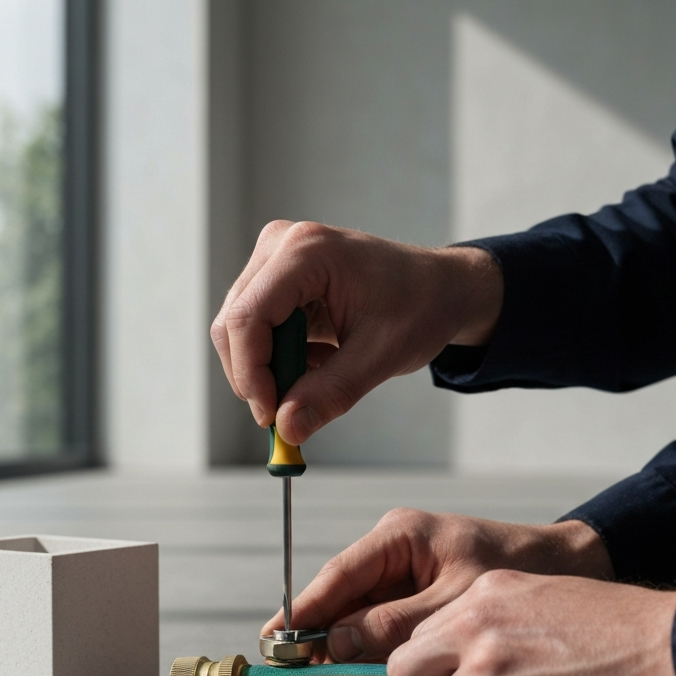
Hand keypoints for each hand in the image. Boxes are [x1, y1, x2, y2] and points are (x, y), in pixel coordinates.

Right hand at [211, 221, 502, 442]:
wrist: (441, 288)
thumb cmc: (420, 307)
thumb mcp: (381, 356)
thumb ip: (331, 393)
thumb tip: (287, 429)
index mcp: (308, 252)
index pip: (248, 317)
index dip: (251, 373)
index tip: (270, 417)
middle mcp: (281, 246)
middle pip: (234, 325)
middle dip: (257, 377)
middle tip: (288, 415)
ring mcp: (275, 260)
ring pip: (239, 332)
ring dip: (271, 369)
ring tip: (322, 374)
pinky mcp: (276, 280)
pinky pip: (255, 332)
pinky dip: (280, 360)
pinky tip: (320, 359)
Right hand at [261, 508, 613, 660]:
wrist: (572, 567)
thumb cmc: (519, 570)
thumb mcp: (456, 601)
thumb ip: (396, 624)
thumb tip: (338, 642)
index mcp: (401, 535)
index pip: (340, 575)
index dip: (304, 609)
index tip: (275, 636)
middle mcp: (395, 550)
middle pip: (343, 595)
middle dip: (316, 629)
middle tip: (286, 664)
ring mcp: (405, 572)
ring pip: (359, 611)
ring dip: (339, 640)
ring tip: (309, 670)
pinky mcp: (419, 594)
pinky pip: (382, 620)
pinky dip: (367, 644)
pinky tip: (350, 666)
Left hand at [387, 571, 675, 675]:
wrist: (672, 648)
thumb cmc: (619, 630)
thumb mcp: (538, 599)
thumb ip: (489, 624)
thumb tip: (455, 662)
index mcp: (480, 596)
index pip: (417, 639)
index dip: (427, 671)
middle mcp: (474, 628)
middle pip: (405, 674)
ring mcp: (489, 670)